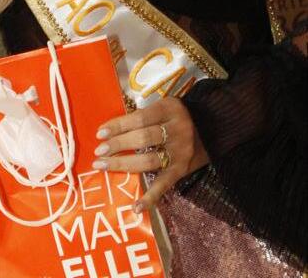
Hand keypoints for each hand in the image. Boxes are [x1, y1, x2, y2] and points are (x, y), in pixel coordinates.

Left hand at [91, 97, 208, 212]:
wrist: (214, 128)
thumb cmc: (179, 116)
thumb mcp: (164, 106)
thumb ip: (143, 115)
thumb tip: (111, 128)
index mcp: (169, 110)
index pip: (139, 118)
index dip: (118, 125)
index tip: (100, 133)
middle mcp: (176, 131)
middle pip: (143, 138)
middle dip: (118, 145)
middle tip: (99, 151)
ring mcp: (180, 152)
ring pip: (149, 160)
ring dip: (124, 164)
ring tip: (103, 165)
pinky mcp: (183, 170)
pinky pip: (165, 184)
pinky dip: (151, 197)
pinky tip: (136, 207)